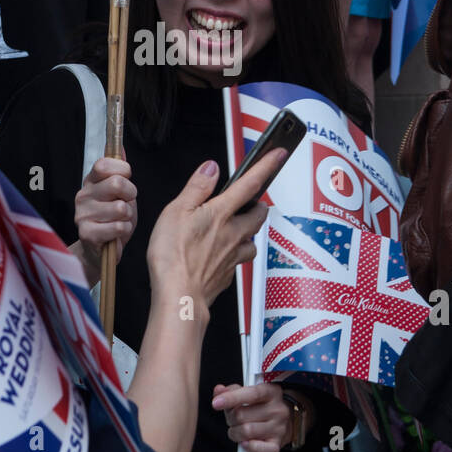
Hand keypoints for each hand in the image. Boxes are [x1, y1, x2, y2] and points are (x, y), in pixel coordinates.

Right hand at [73, 157, 136, 284]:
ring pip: (121, 208)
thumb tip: (120, 146)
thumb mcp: (120, 193)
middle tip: (127, 203)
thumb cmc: (113, 219)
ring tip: (120, 221)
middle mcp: (83, 195)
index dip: (122, 170)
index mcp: (90, 181)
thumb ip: (119, 171)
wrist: (100, 251)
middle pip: (116, 183)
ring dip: (128, 217)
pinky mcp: (87, 234)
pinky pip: (118, 227)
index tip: (127, 178)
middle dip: (131, 194)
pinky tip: (116, 234)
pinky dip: (124, 231)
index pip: (104, 164)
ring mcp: (82, 215)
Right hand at [146, 148, 285, 316]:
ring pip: (253, 239)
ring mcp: (234, 255)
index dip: (266, 165)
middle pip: (259, 214)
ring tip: (234, 228)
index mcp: (220, 213)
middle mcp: (233, 233)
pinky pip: (240, 259)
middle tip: (249, 201)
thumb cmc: (173, 257)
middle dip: (258, 204)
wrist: (179, 297)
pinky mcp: (229, 274)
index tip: (279, 153)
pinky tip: (222, 254)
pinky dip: (236, 253)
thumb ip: (196, 188)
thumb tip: (210, 168)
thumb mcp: (175, 212)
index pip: (250, 183)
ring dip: (248, 231)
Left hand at [212, 381, 292, 451]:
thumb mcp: (248, 393)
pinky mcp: (276, 445)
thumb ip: (232, 390)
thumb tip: (219, 390)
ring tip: (238, 429)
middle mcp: (277, 409)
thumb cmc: (261, 407)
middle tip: (233, 419)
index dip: (232, 398)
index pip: (251, 393)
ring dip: (235, 432)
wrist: (284, 423)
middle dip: (231, 418)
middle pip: (242, 415)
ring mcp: (279, 428)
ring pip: (246, 431)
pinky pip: (258, 449)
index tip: (216, 403)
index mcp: (271, 392)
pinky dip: (248, 447)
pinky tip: (244, 442)